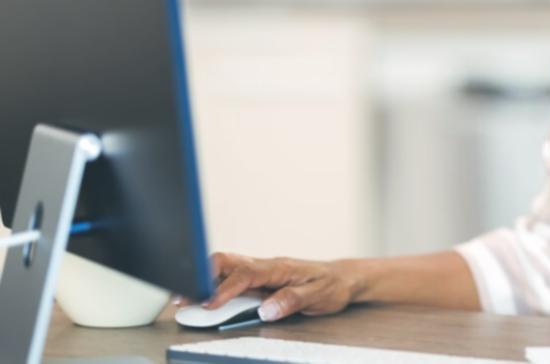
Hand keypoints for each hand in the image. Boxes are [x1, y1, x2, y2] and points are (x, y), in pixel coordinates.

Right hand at [198, 252, 360, 321]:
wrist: (345, 278)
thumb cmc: (333, 285)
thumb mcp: (319, 295)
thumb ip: (292, 300)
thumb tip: (266, 310)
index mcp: (279, 267)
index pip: (244, 274)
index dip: (224, 289)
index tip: (208, 304)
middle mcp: (266, 266)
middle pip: (226, 262)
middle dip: (201, 277)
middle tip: (182, 298)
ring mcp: (261, 272)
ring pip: (225, 270)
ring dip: (203, 282)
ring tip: (183, 301)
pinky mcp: (259, 281)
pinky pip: (232, 280)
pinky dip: (214, 288)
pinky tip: (204, 300)